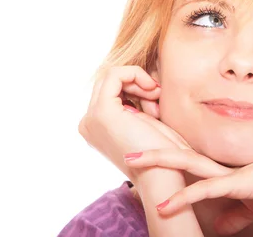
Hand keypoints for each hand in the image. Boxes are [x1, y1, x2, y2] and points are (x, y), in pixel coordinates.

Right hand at [78, 65, 190, 184]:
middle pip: (109, 81)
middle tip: (157, 97)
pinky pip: (115, 74)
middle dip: (137, 83)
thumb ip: (135, 102)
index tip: (157, 97)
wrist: (164, 177)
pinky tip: (153, 91)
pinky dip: (136, 75)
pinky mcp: (102, 113)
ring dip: (138, 81)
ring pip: (112, 76)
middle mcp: (88, 122)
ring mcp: (92, 118)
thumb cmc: (163, 154)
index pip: (110, 88)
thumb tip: (135, 79)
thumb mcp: (145, 121)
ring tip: (156, 98)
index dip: (136, 86)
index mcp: (96, 126)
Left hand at [124, 142, 252, 234]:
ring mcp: (228, 173)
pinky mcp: (238, 184)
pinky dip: (184, 198)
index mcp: (224, 170)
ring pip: (185, 161)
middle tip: (126, 144)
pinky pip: (205, 191)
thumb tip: (221, 228)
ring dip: (157, 161)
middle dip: (152, 148)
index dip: (165, 155)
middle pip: (179, 152)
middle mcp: (222, 166)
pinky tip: (165, 205)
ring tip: (132, 159)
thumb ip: (237, 215)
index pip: (188, 159)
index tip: (144, 154)